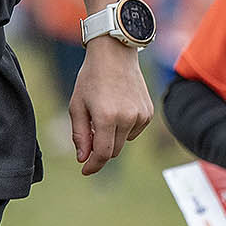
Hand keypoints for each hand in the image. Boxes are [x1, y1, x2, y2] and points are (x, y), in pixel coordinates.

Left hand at [69, 38, 152, 175]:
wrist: (115, 54)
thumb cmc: (91, 78)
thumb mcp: (77, 105)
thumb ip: (80, 135)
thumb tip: (83, 158)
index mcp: (106, 117)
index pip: (103, 154)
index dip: (93, 165)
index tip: (85, 170)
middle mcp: (127, 118)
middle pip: (114, 150)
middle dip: (100, 150)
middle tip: (89, 136)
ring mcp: (141, 115)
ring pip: (124, 141)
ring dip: (112, 136)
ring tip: (103, 113)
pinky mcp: (148, 112)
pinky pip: (134, 131)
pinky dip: (124, 128)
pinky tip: (118, 108)